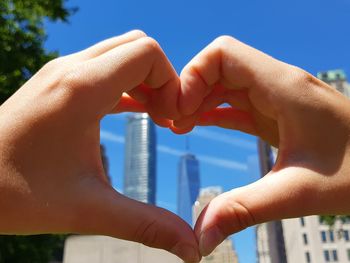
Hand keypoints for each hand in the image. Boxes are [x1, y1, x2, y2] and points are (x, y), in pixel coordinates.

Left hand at [0, 30, 199, 261]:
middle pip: (136, 46)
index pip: (147, 53)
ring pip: (120, 53)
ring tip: (153, 115)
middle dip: (161, 78)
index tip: (172, 119)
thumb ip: (146, 224)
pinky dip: (125, 83)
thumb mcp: (88, 210)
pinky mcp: (56, 82)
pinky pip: (103, 67)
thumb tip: (191, 248)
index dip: (172, 82)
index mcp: (82, 89)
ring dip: (144, 79)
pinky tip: (132, 111)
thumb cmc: (16, 194)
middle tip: (166, 116)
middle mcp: (71, 70)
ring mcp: (60, 72)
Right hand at [175, 36, 349, 255]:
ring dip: (198, 100)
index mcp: (283, 87)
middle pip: (218, 67)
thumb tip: (200, 239)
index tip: (179, 109)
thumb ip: (245, 210)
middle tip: (170, 122)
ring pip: (224, 83)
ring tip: (177, 126)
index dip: (193, 75)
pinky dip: (212, 111)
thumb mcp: (298, 193)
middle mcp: (277, 84)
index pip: (223, 54)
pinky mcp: (276, 114)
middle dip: (189, 89)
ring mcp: (276, 98)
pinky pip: (236, 102)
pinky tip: (196, 125)